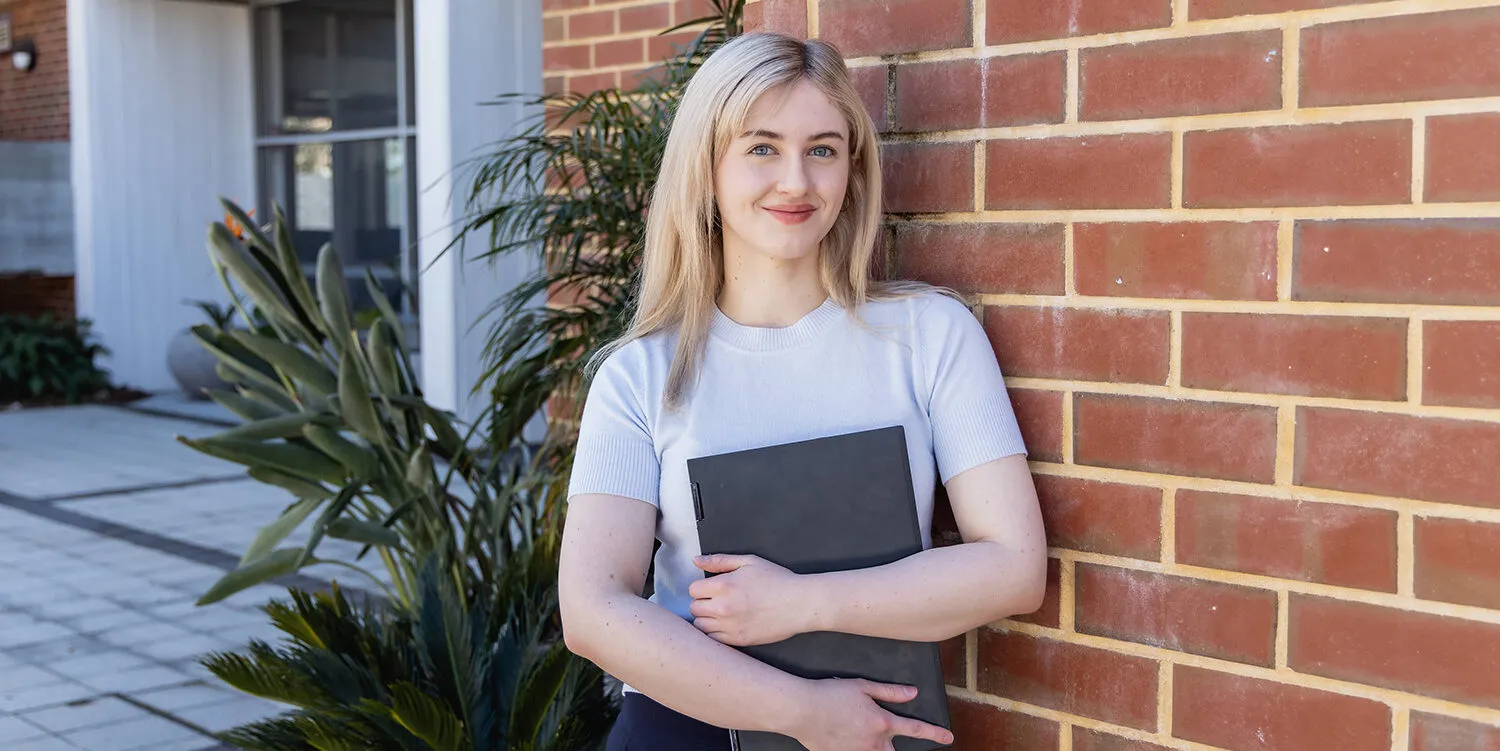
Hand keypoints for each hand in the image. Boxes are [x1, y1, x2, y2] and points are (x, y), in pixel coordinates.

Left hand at [688, 554, 811, 646]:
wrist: (799, 604)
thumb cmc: (777, 580)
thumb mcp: (749, 561)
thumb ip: (719, 561)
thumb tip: (696, 560)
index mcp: (723, 586)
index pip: (693, 590)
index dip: (702, 588)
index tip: (713, 589)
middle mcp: (722, 607)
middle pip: (694, 609)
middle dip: (703, 603)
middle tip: (719, 601)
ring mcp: (729, 626)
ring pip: (700, 627)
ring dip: (707, 620)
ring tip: (722, 614)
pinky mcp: (738, 640)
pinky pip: (713, 640)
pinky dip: (716, 633)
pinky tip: (728, 625)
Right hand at [785, 678, 954, 750]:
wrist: (801, 710)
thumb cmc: (830, 694)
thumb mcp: (863, 686)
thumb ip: (890, 692)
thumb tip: (912, 693)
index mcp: (882, 722)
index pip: (916, 729)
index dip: (935, 734)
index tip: (949, 737)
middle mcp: (873, 742)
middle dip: (895, 747)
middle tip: (886, 735)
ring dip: (877, 748)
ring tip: (861, 733)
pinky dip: (857, 748)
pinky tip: (848, 738)